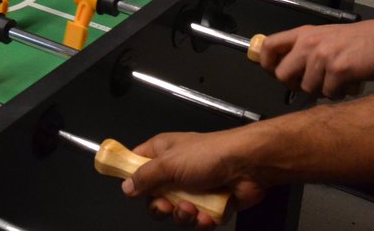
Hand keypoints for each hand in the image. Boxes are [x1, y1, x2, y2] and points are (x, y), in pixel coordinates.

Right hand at [121, 129, 267, 228]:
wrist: (248, 166)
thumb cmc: (209, 154)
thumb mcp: (169, 163)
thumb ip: (145, 176)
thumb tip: (126, 187)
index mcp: (162, 153)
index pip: (136, 163)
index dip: (131, 177)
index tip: (130, 190)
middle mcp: (175, 171)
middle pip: (154, 197)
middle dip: (161, 207)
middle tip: (166, 206)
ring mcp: (193, 189)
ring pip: (176, 213)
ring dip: (183, 215)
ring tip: (193, 209)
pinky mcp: (209, 205)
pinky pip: (197, 221)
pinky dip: (202, 220)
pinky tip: (208, 214)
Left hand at [259, 19, 373, 98]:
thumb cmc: (357, 41)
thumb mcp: (324, 37)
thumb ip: (304, 50)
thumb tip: (285, 70)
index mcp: (303, 33)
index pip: (268, 46)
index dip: (265, 63)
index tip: (273, 72)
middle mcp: (308, 43)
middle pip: (282, 75)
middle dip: (295, 85)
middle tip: (312, 83)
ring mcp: (322, 56)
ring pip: (308, 88)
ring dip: (323, 89)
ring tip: (337, 79)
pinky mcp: (338, 70)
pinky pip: (329, 94)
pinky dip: (340, 93)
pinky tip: (349, 82)